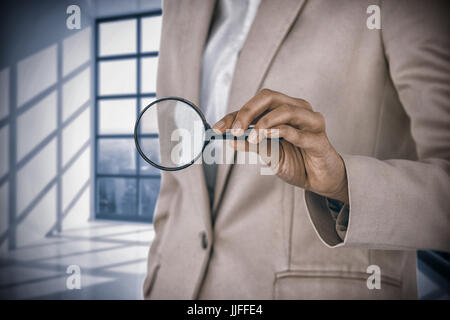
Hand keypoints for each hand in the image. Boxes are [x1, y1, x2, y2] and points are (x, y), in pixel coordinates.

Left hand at [213, 89, 348, 203]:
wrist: (320, 181)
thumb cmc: (297, 162)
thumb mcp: (269, 154)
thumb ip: (251, 145)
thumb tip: (229, 139)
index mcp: (283, 109)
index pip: (255, 105)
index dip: (234, 115)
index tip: (218, 128)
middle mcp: (297, 109)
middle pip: (269, 97)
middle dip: (247, 111)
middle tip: (234, 129)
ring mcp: (310, 121)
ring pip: (285, 110)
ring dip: (263, 123)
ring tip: (250, 138)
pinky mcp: (319, 138)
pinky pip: (297, 131)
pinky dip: (279, 133)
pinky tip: (266, 138)